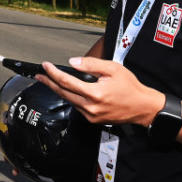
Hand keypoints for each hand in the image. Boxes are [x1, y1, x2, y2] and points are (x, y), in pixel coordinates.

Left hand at [36, 57, 163, 126]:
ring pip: (69, 101)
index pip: (67, 82)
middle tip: (39, 75)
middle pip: (63, 93)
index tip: (45, 66)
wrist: (143, 107)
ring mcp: (91, 116)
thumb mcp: (113, 69)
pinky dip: (71, 97)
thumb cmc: (130, 87)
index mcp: (95, 94)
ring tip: (50, 80)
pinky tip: (68, 90)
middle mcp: (91, 107)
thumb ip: (91, 64)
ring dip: (59, 90)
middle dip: (49, 83)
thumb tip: (72, 62)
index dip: (53, 73)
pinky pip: (77, 107)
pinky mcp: (92, 120)